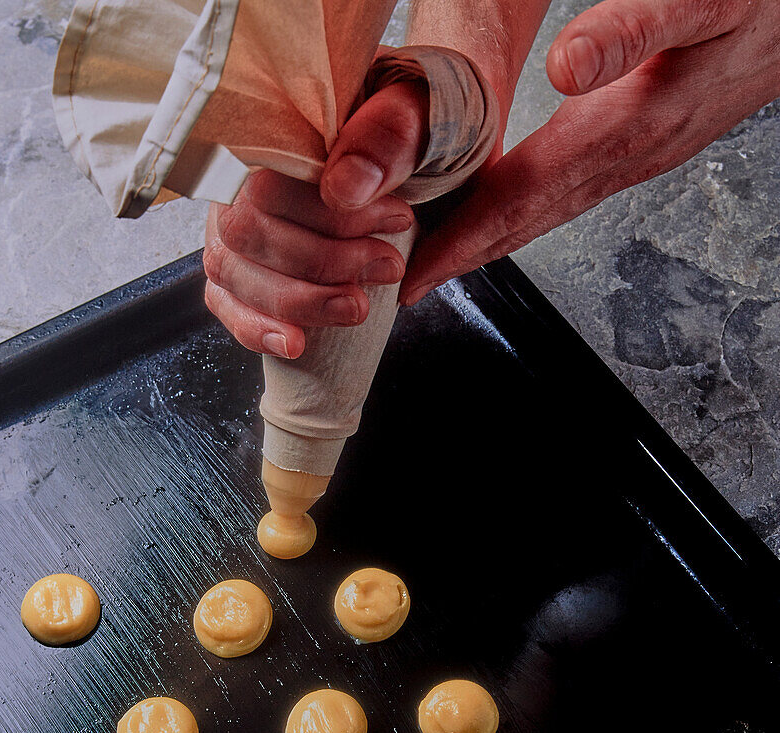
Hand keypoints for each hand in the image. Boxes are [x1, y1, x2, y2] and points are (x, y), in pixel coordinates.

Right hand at [203, 80, 426, 357]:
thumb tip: (347, 186)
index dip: (333, 214)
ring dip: (301, 300)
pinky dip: (257, 329)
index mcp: (269, 124)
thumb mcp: (418, 109)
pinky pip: (224, 302)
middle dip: (325, 261)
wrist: (412, 150)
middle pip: (248, 230)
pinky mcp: (236, 268)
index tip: (398, 221)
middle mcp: (234, 173)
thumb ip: (391, 132)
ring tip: (358, 308)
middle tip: (389, 266)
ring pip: (234, 272)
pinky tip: (294, 343)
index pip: (271, 178)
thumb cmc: (407, 130)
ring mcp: (230, 224)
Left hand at [401, 0, 779, 304]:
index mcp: (626, 128)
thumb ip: (634, 28)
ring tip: (443, 257)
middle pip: (528, 222)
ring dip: (492, 239)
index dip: (464, 241)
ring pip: (548, 213)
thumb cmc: (761, 2)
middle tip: (409, 284)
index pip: (522, 199)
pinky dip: (525, 210)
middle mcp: (630, 156)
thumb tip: (565, 68)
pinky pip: (570, 193)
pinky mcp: (649, 143)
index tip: (417, 276)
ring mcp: (640, 157)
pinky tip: (508, 207)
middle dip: (465, 256)